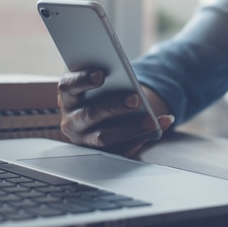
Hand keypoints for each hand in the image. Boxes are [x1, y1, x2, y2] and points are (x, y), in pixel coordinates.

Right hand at [57, 70, 174, 155]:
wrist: (104, 115)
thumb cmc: (102, 92)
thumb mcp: (100, 83)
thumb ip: (110, 77)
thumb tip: (127, 74)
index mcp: (68, 97)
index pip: (67, 87)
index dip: (82, 80)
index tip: (100, 75)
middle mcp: (72, 120)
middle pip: (90, 114)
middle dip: (113, 106)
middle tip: (135, 99)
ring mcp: (85, 140)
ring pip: (105, 137)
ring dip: (130, 128)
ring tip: (151, 120)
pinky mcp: (102, 153)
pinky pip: (122, 149)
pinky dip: (143, 138)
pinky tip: (159, 125)